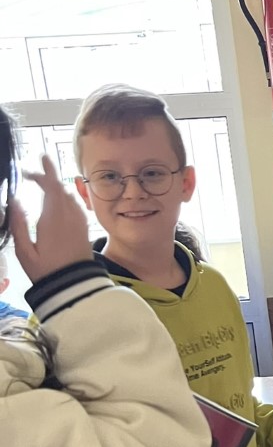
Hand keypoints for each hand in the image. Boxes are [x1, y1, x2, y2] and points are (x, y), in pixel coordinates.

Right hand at [9, 156, 92, 281]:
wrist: (74, 287)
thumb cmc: (46, 271)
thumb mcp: (24, 251)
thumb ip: (18, 224)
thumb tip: (14, 201)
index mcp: (53, 219)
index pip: (52, 187)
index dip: (46, 171)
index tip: (38, 160)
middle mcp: (69, 216)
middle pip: (61, 188)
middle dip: (48, 176)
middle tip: (33, 172)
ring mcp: (79, 222)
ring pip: (69, 196)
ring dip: (56, 187)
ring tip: (42, 184)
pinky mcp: (84, 228)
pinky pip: (75, 205)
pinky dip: (65, 197)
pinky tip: (57, 200)